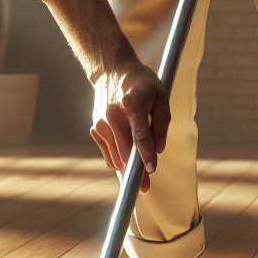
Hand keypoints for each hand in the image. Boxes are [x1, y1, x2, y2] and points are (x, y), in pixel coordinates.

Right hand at [90, 58, 170, 191]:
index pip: (140, 135)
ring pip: (116, 156)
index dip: (146, 154)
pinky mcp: (95, 129)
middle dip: (136, 172)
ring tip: (140, 168)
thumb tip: (158, 149)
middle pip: (125, 151)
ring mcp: (101, 123)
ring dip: (127, 166)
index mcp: (131, 103)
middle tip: (145, 186)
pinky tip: (127, 153)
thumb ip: (162, 124)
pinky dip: (119, 159)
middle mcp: (112, 114)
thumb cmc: (142, 84)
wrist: (112, 70)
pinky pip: (109, 154)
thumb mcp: (161, 96)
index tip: (151, 170)